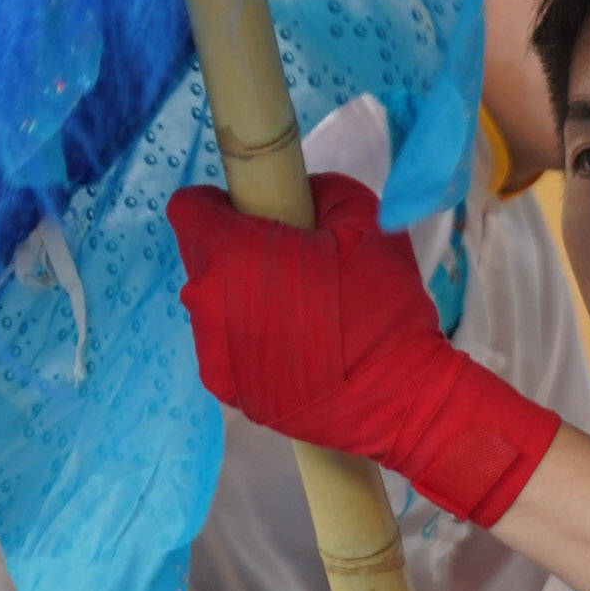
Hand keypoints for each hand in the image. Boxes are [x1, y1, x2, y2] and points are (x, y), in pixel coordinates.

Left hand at [167, 171, 558, 525]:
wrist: (400, 399)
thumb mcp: (364, 220)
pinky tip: (297, 351)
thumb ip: (320, 191)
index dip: (220, 205)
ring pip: (214, 304)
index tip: (257, 214)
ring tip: (299, 313)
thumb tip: (301, 194)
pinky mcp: (227, 392)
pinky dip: (250, 342)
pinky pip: (227, 347)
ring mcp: (213, 353)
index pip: (189, 208)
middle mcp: (207, 303)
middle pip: (202, 257)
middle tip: (293, 263)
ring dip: (242, 299)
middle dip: (236, 251)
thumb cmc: (381, 306)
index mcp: (232, 254)